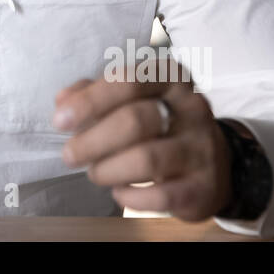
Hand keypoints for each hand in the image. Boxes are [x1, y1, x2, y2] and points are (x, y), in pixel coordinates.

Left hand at [52, 70, 232, 221]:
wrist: (213, 162)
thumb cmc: (159, 124)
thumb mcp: (131, 98)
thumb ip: (94, 93)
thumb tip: (62, 101)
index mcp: (170, 76)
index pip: (127, 81)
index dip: (89, 101)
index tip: (60, 121)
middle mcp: (192, 107)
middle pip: (135, 120)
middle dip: (92, 141)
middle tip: (69, 155)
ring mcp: (202, 146)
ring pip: (147, 158)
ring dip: (108, 170)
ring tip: (96, 173)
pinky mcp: (204, 185)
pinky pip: (160, 195)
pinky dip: (130, 197)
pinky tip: (120, 192)